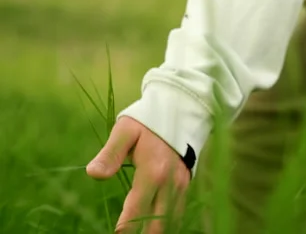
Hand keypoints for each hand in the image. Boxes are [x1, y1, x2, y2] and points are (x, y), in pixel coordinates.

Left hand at [86, 117, 190, 232]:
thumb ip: (110, 154)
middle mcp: (170, 183)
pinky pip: (178, 210)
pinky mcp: (187, 182)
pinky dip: (167, 221)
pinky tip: (155, 225)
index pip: (136, 210)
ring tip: (141, 233)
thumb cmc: (148, 120)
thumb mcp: (125, 131)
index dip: (125, 228)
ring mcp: (181, 184)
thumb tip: (93, 174)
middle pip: (156, 223)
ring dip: (155, 230)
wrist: (181, 110)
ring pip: (170, 220)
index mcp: (152, 172)